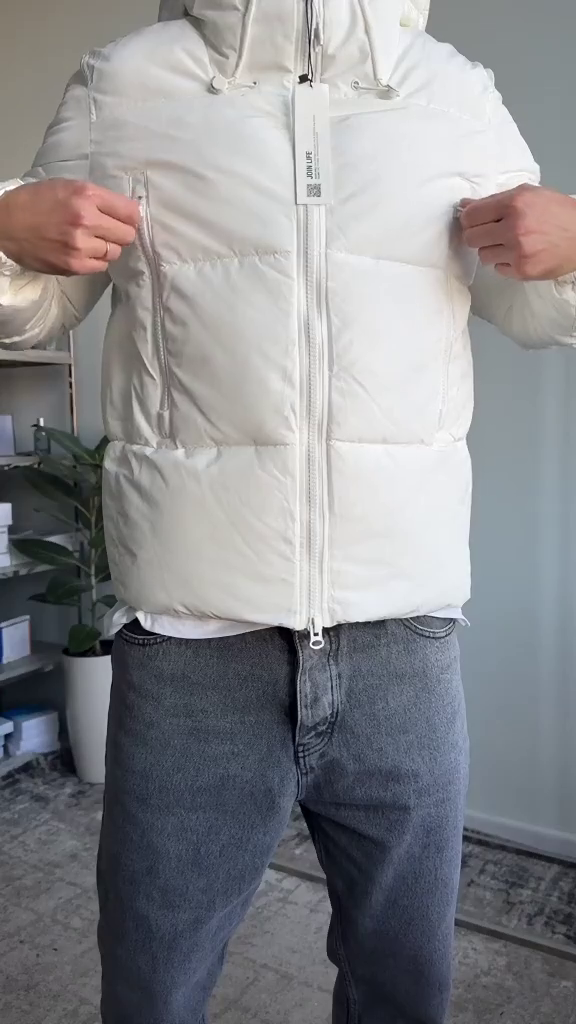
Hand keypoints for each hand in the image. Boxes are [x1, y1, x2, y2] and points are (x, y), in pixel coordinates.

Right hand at [0, 179, 139, 275]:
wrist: (4, 225)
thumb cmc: (35, 202)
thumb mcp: (66, 187)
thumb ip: (96, 198)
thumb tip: (125, 211)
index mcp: (86, 195)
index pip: (130, 212)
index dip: (131, 217)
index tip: (126, 219)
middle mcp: (87, 220)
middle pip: (127, 235)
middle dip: (120, 233)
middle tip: (108, 231)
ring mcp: (81, 245)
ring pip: (115, 252)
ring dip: (107, 248)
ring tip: (90, 241)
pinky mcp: (74, 265)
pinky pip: (101, 266)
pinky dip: (96, 260)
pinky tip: (83, 252)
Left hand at [459, 185, 575, 280]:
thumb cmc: (557, 213)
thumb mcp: (529, 195)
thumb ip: (495, 200)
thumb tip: (465, 206)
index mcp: (514, 203)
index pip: (471, 215)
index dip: (469, 219)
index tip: (473, 221)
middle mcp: (514, 228)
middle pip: (471, 238)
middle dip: (477, 235)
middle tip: (490, 233)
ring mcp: (518, 252)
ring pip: (482, 255)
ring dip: (492, 249)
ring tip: (510, 243)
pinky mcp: (522, 271)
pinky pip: (497, 268)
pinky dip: (505, 262)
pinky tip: (519, 254)